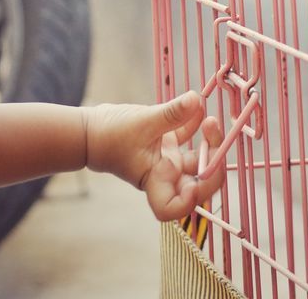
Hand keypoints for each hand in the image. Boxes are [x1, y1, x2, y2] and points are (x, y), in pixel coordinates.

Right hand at [84, 91, 225, 220]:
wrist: (89, 130)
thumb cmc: (109, 135)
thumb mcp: (143, 122)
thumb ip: (172, 113)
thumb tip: (196, 100)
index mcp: (155, 180)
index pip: (173, 207)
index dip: (189, 201)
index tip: (196, 181)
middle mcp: (164, 174)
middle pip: (198, 183)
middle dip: (213, 163)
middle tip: (218, 141)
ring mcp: (166, 160)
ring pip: (198, 159)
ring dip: (209, 142)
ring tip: (211, 120)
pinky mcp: (165, 145)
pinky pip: (188, 138)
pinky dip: (195, 124)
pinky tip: (197, 107)